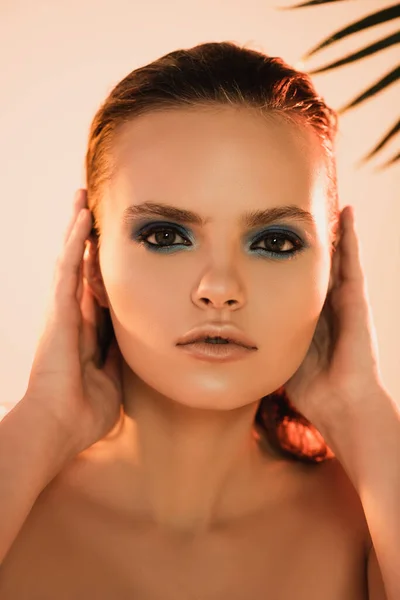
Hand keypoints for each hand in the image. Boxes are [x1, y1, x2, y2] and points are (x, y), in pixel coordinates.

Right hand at [24, 189, 123, 454]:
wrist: (59, 427)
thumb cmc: (83, 412)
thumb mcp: (112, 381)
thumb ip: (119, 359)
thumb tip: (135, 345)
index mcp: (84, 333)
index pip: (94, 291)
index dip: (99, 267)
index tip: (109, 247)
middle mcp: (70, 317)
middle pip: (78, 269)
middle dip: (84, 240)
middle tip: (89, 208)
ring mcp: (62, 311)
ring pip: (70, 260)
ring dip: (77, 229)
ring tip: (83, 200)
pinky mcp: (58, 310)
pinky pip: (68, 268)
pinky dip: (75, 241)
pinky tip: (82, 217)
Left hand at [284, 206, 384, 435]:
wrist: (340, 403)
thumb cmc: (309, 387)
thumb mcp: (279, 353)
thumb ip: (265, 337)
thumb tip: (233, 331)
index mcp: (308, 315)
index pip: (295, 279)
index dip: (286, 259)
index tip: (269, 237)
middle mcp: (327, 304)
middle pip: (315, 263)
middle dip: (306, 239)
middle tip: (293, 211)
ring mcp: (344, 300)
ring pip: (335, 256)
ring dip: (328, 231)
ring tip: (319, 203)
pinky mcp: (357, 299)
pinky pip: (353, 262)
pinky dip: (351, 236)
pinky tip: (346, 213)